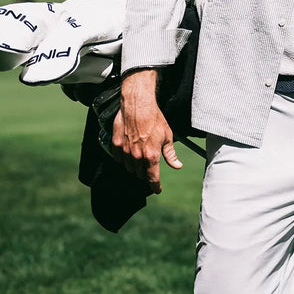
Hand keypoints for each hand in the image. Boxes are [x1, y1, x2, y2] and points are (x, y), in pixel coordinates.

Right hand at [112, 69, 182, 193]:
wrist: (138, 104)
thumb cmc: (154, 118)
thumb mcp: (167, 136)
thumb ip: (170, 154)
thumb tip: (177, 166)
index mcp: (151, 156)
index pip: (152, 178)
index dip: (155, 186)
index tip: (157, 189)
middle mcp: (137, 156)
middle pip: (140, 174)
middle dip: (146, 173)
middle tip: (150, 166)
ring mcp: (125, 151)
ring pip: (129, 167)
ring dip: (134, 166)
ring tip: (139, 157)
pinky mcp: (116, 144)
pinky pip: (118, 158)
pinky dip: (123, 158)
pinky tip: (128, 152)